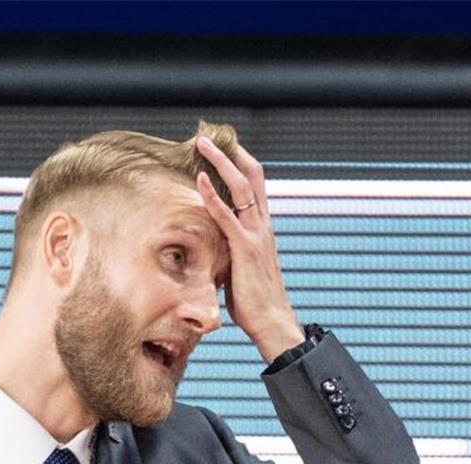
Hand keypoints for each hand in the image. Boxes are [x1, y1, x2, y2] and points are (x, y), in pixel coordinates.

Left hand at [195, 137, 303, 363]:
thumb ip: (230, 250)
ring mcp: (256, 234)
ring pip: (243, 187)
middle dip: (232, 152)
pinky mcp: (244, 248)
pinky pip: (227, 216)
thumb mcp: (240, 267)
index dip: (241, 163)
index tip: (223, 147)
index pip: (256, 185)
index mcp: (263, 228)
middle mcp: (263, 225)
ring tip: (201, 144)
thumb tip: (212, 245)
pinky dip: (213, 196)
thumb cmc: (254, 300)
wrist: (272, 320)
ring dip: (221, 162)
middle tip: (210, 136)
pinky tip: (199, 180)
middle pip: (253, 175)